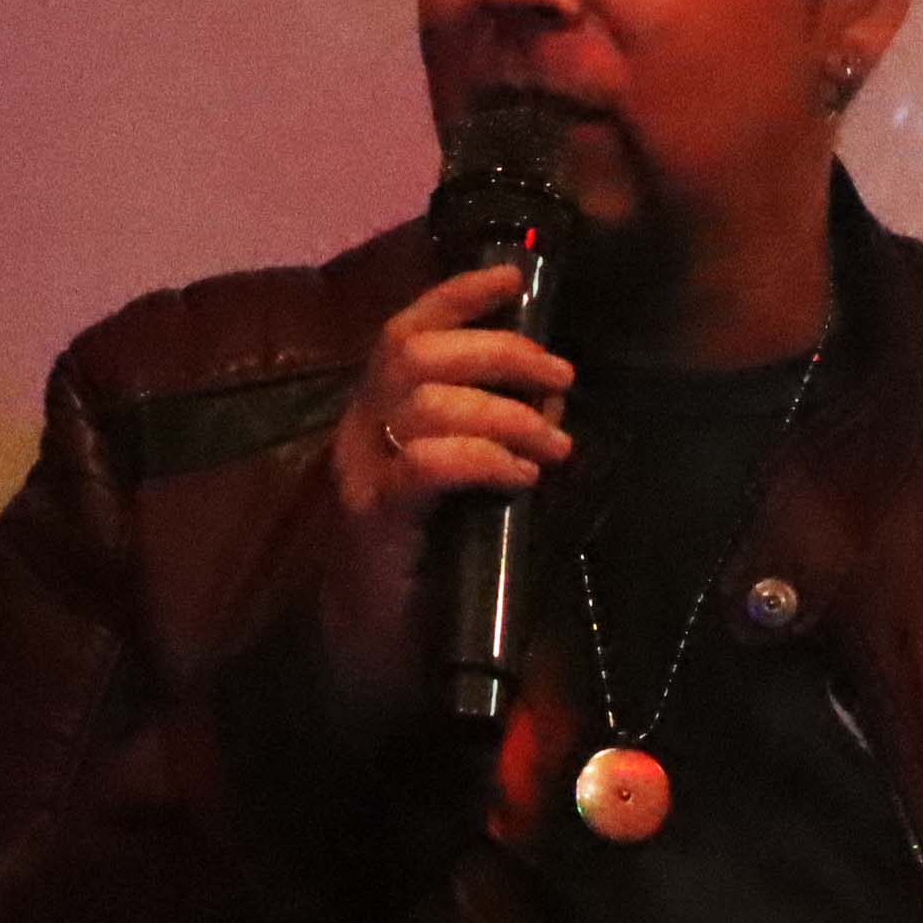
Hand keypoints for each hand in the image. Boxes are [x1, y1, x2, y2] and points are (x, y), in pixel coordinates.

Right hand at [315, 263, 570, 719]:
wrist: (379, 644)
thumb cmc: (433, 557)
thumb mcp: (467, 480)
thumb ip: (492, 433)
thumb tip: (551, 397)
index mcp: (380, 411)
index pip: (407, 329)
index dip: (456, 295)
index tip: (513, 278)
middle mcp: (361, 429)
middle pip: (418, 354)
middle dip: (501, 352)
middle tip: (561, 379)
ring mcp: (361, 472)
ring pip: (426, 404)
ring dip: (506, 415)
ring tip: (552, 447)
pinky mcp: (375, 519)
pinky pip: (425, 466)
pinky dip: (484, 460)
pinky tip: (522, 479)